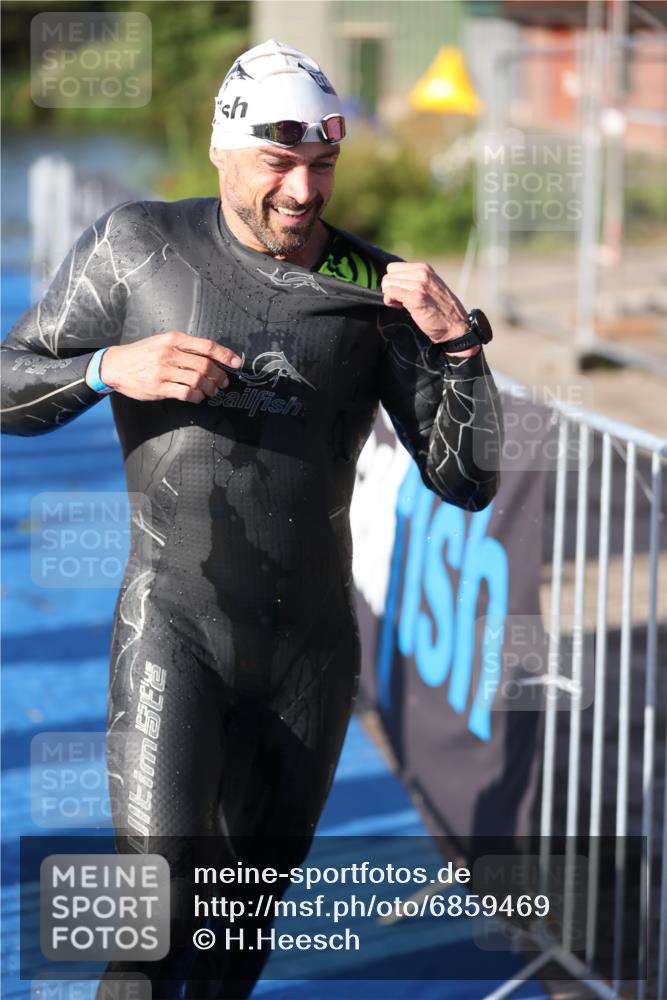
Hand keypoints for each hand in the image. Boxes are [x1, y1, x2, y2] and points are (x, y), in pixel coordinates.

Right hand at [90, 331, 242, 401]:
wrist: (116, 365)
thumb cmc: (142, 353)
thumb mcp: (162, 341)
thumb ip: (185, 347)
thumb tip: (211, 356)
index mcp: (173, 339)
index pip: (206, 346)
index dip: (225, 355)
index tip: (237, 362)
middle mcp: (170, 353)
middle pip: (205, 365)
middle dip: (219, 375)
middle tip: (223, 382)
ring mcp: (164, 371)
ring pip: (198, 381)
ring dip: (209, 388)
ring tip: (211, 390)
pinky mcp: (159, 387)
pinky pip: (186, 394)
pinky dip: (197, 397)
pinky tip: (197, 397)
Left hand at [381, 262, 479, 356]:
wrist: (455, 325)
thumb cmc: (441, 310)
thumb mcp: (430, 286)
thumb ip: (414, 280)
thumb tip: (393, 281)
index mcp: (424, 268)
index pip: (393, 268)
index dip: (393, 281)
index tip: (402, 292)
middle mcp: (422, 273)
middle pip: (388, 275)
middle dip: (390, 289)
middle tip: (401, 300)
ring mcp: (418, 285)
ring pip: (387, 284)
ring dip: (390, 296)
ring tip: (403, 304)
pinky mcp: (415, 298)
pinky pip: (390, 293)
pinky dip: (390, 302)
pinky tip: (400, 307)